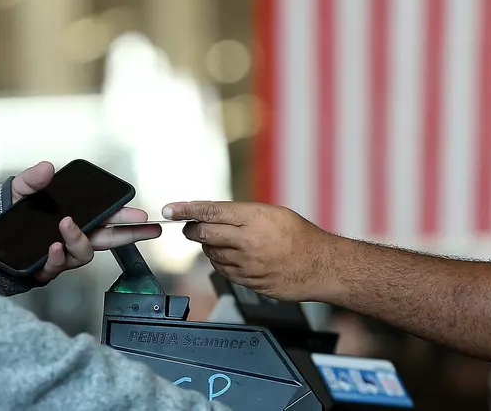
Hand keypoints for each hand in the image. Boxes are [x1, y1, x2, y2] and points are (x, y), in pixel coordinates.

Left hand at [12, 162, 162, 283]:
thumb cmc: (3, 215)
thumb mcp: (18, 191)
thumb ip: (32, 180)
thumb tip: (47, 168)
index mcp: (76, 217)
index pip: (107, 218)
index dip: (126, 218)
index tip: (141, 215)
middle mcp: (73, 238)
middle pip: (109, 238)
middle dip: (130, 234)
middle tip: (147, 228)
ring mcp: (61, 255)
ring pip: (83, 254)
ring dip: (79, 240)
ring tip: (67, 226)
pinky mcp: (44, 269)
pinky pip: (56, 267)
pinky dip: (56, 257)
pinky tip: (52, 247)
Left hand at [162, 200, 341, 300]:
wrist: (321, 266)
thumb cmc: (302, 237)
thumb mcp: (275, 213)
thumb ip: (244, 214)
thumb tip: (216, 215)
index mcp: (255, 218)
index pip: (211, 211)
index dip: (187, 209)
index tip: (170, 209)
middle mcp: (247, 240)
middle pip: (204, 233)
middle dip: (191, 229)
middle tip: (189, 227)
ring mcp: (246, 264)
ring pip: (211, 254)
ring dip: (209, 246)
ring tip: (225, 242)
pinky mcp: (247, 281)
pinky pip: (223, 270)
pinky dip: (221, 261)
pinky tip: (233, 257)